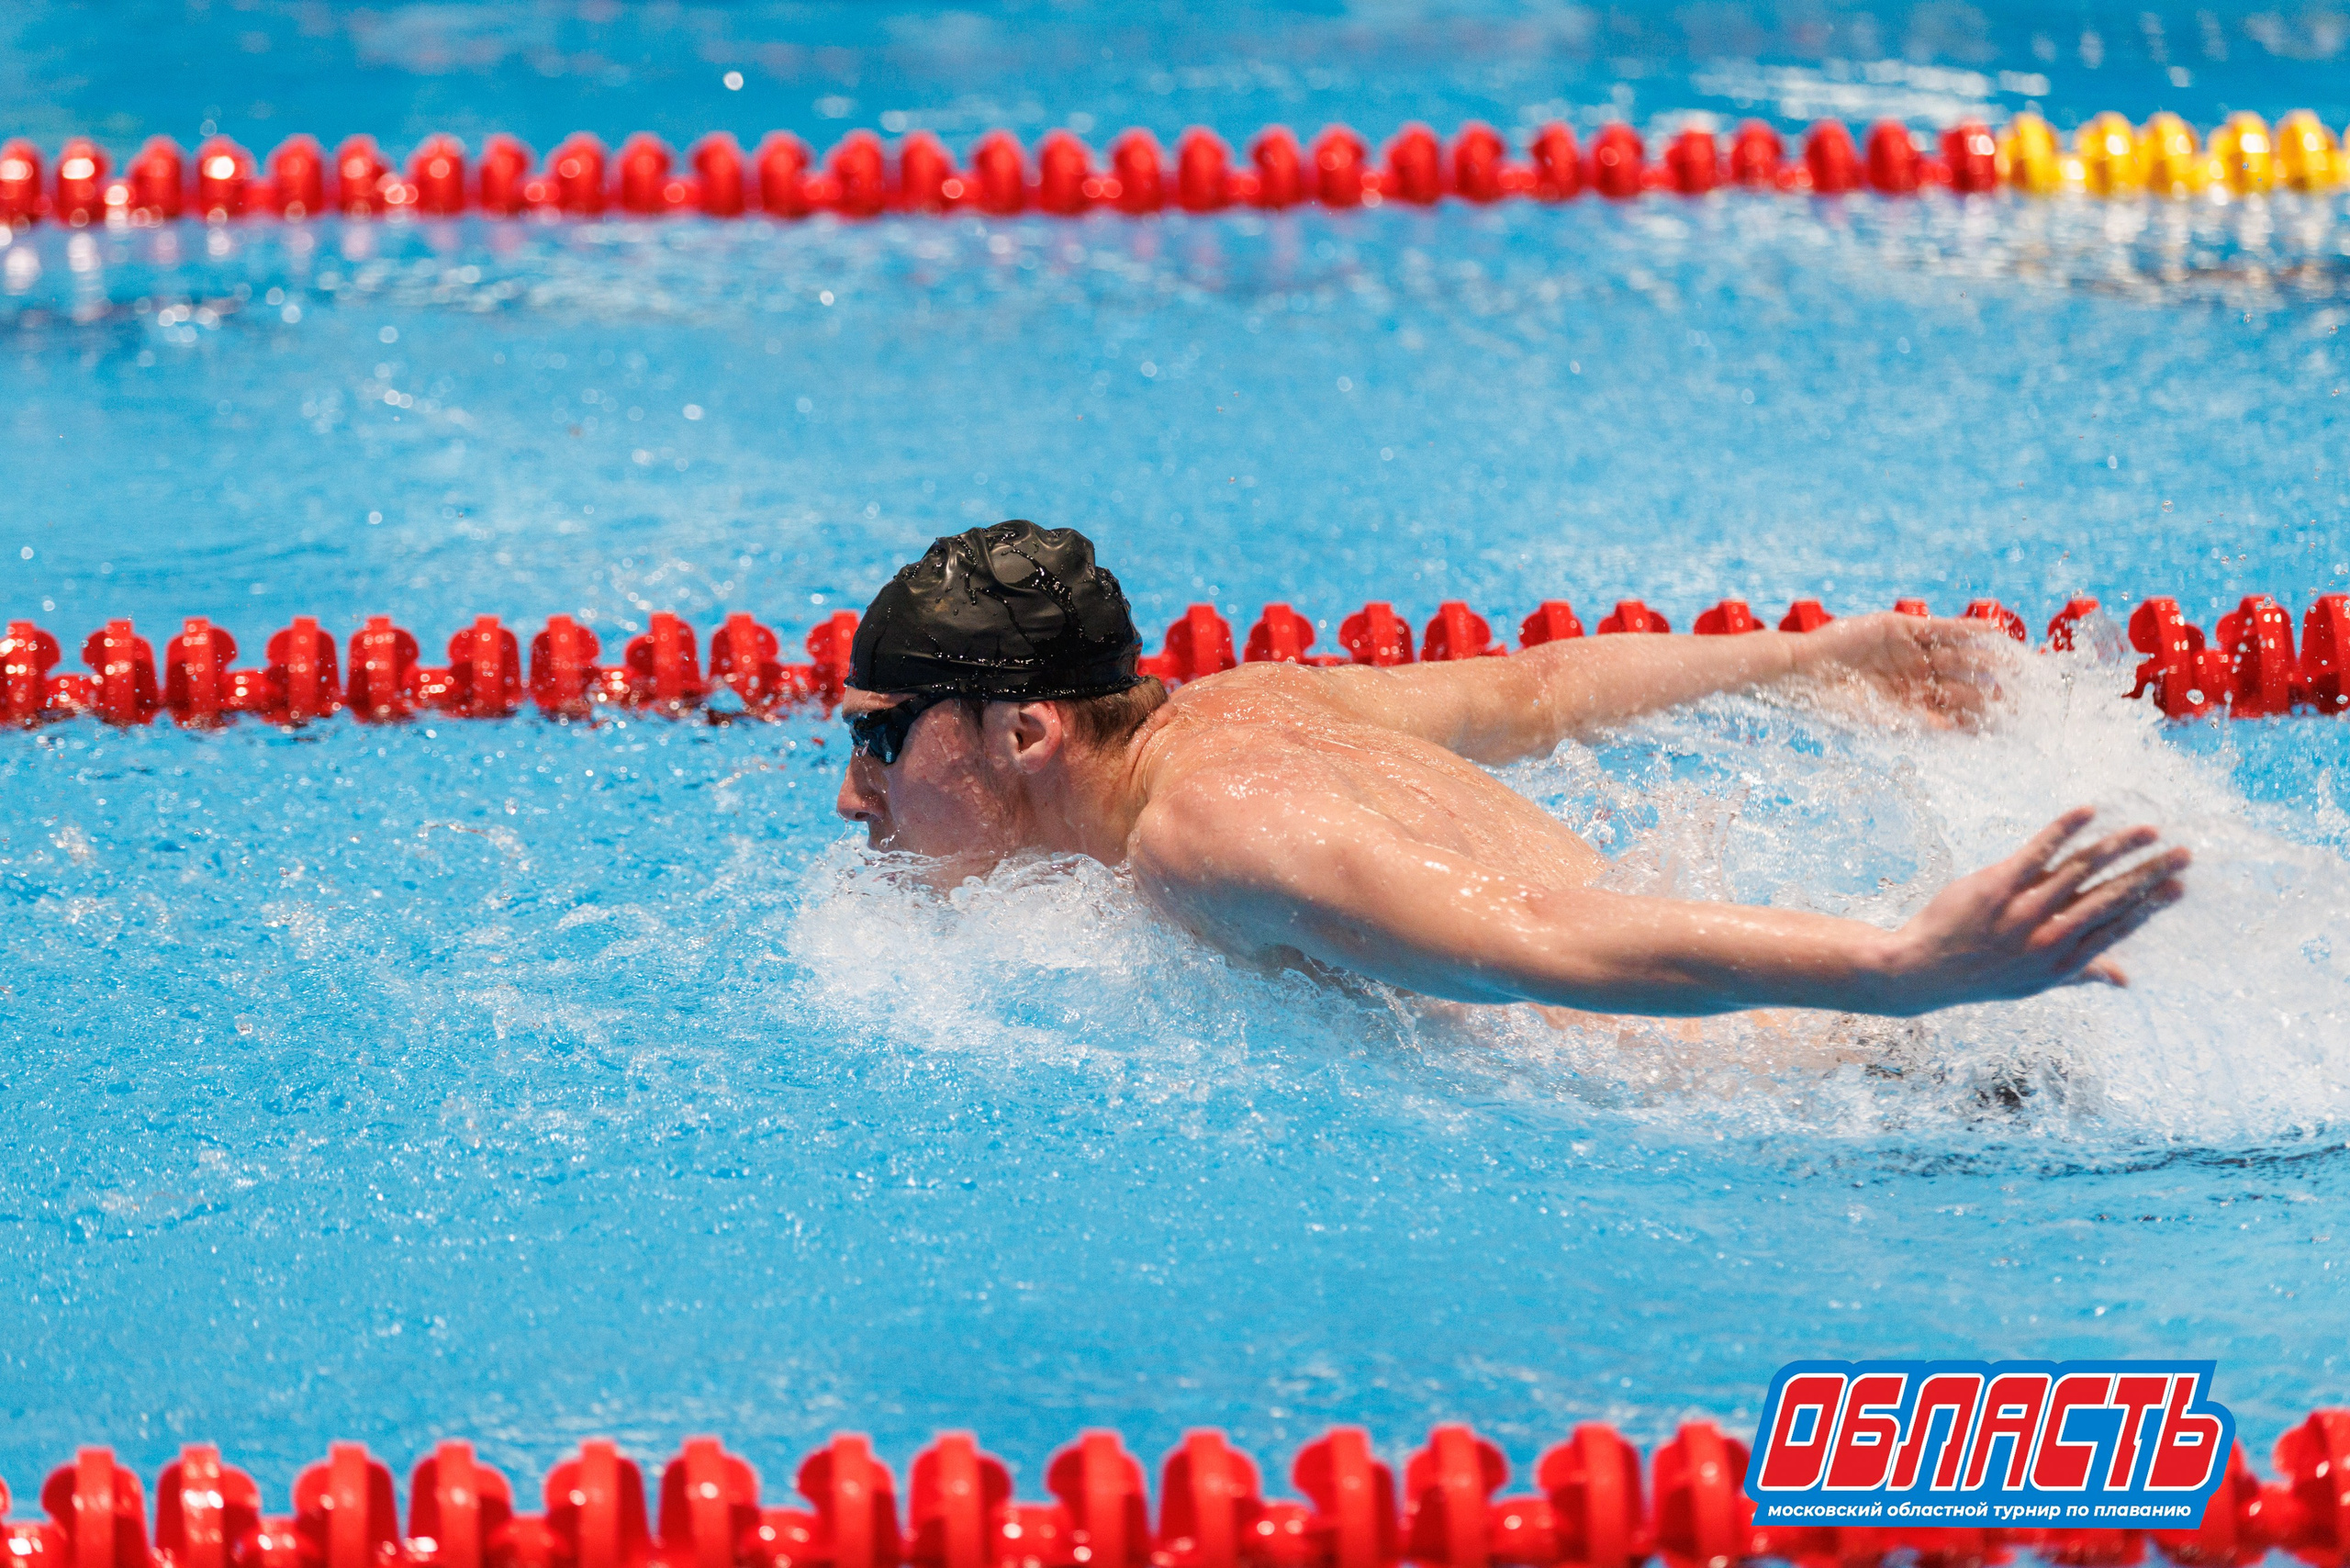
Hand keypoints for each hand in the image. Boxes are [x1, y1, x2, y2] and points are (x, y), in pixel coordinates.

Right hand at [1795, 613, 2012, 726]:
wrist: (1800, 671)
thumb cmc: (1832, 704)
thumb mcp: (1877, 719)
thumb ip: (1915, 722)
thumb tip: (1952, 732)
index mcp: (1911, 705)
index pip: (1954, 711)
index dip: (1983, 716)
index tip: (2011, 724)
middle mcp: (1915, 679)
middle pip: (1964, 683)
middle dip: (1993, 690)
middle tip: (2023, 697)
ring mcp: (1911, 653)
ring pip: (1958, 655)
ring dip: (1986, 659)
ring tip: (2015, 664)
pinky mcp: (1902, 628)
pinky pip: (1941, 628)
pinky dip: (1966, 629)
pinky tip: (1991, 632)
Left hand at [1873, 807, 2189, 1011]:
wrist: (1922, 970)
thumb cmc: (1983, 974)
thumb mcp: (2035, 983)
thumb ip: (2081, 974)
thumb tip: (2125, 980)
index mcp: (2062, 961)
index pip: (2116, 927)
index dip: (2150, 906)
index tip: (2179, 887)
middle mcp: (2048, 937)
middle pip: (2109, 898)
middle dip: (2149, 875)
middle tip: (2183, 854)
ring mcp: (2022, 911)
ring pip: (2080, 872)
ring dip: (2118, 847)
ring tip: (2148, 831)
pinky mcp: (1996, 885)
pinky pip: (2037, 852)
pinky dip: (2063, 830)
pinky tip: (2087, 812)